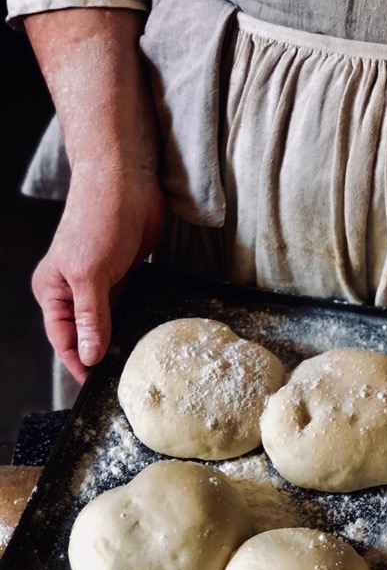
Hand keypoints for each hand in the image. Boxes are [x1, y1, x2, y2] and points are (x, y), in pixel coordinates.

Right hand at [32, 166, 165, 383]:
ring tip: (139, 367)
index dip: (78, 364)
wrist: (126, 182)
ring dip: (121, 342)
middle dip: (101, 357)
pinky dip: (136, 322)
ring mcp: (102, 284)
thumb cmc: (98, 220)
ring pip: (109, 324)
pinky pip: (129, 308)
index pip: (63, 339)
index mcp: (54, 291)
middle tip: (124, 383)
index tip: (97, 388)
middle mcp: (75, 291)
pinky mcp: (126, 276)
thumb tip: (90, 356)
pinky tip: (148, 339)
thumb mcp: (90, 274)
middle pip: (86, 335)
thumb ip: (92, 317)